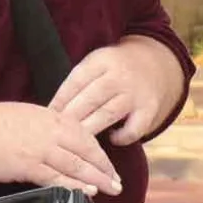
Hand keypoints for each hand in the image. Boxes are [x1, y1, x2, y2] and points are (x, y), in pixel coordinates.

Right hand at [0, 102, 122, 196]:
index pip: (83, 135)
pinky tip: (85, 192)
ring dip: (96, 179)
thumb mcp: (22, 116)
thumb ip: (42, 128)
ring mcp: (40, 147)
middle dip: (104, 168)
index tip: (108, 165)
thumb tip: (54, 143)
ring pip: (76, 165)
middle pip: (86, 150)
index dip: (98, 152)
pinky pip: (57, 177)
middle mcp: (49, 130)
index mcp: (49, 116)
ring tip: (109, 190)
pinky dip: (73, 185)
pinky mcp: (29, 164)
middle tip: (117, 182)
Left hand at [49, 37, 185, 146]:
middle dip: (71, 118)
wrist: (154, 64)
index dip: (60, 100)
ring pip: (108, 114)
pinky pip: (134, 128)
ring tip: (75, 142)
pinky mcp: (149, 109)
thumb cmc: (113, 70)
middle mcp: (119, 76)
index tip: (48, 116)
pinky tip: (111, 139)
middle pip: (90, 99)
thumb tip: (49, 112)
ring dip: (89, 129)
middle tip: (56, 134)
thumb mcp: (96, 64)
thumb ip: (77, 83)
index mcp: (101, 61)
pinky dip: (122, 137)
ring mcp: (135, 93)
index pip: (76, 82)